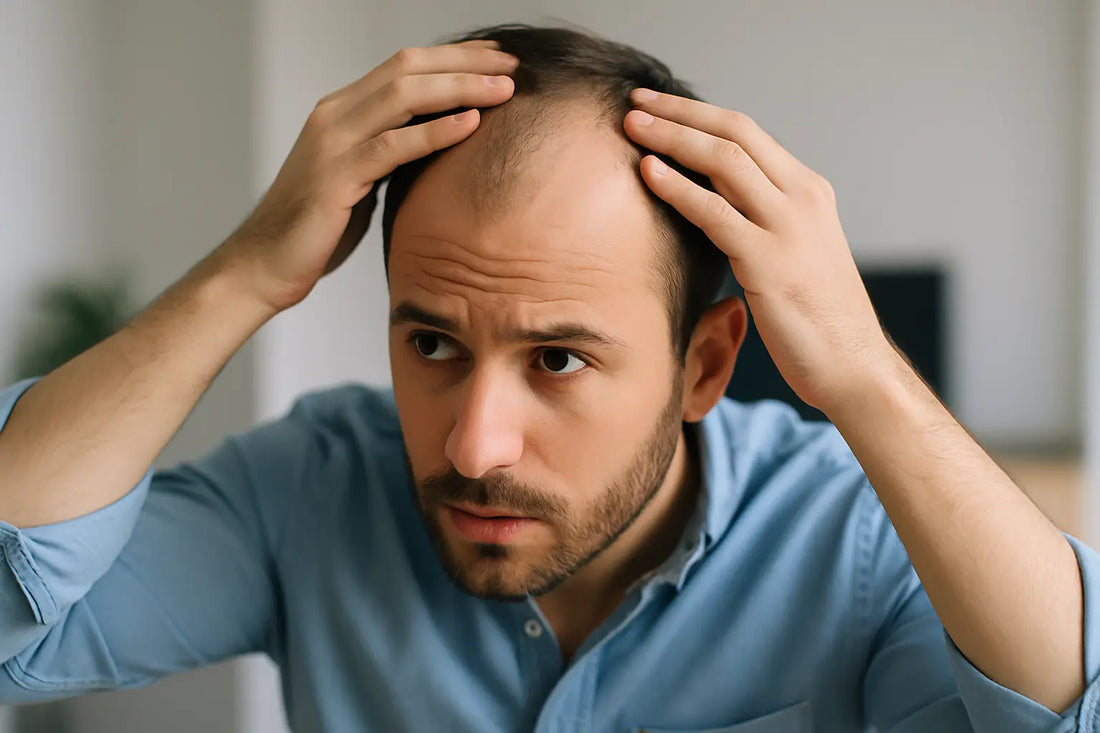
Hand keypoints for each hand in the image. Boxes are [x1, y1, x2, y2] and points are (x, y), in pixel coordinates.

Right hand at [221, 41, 518, 312]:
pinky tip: (470, 124)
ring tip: (504, 88)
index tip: (499, 60)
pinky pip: (393, 146)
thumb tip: (435, 148)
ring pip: (403, 95)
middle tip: (513, 64)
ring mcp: (333, 141)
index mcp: (343, 112)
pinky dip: (435, 132)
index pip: (405, 67)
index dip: (454, 58)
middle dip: (465, 62)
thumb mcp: (361, 181)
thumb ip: (390, 156)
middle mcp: (335, 115)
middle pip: (408, 68)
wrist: (264, 265)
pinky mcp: (336, 176)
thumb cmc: (316, 230)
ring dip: (459, 88)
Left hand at [623, 89, 895, 412]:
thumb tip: (713, 207)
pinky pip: (715, 213)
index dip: (699, 114)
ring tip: (632, 125)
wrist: (853, 365)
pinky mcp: (770, 262)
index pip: (748, 134)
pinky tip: (647, 172)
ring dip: (673, 137)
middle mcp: (803, 197)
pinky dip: (677, 188)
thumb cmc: (817, 320)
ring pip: (724, 160)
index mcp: (808, 191)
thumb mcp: (793, 255)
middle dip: (681, 112)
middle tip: (636, 100)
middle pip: (735, 131)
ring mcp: (789, 227)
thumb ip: (760, 223)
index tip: (659, 105)